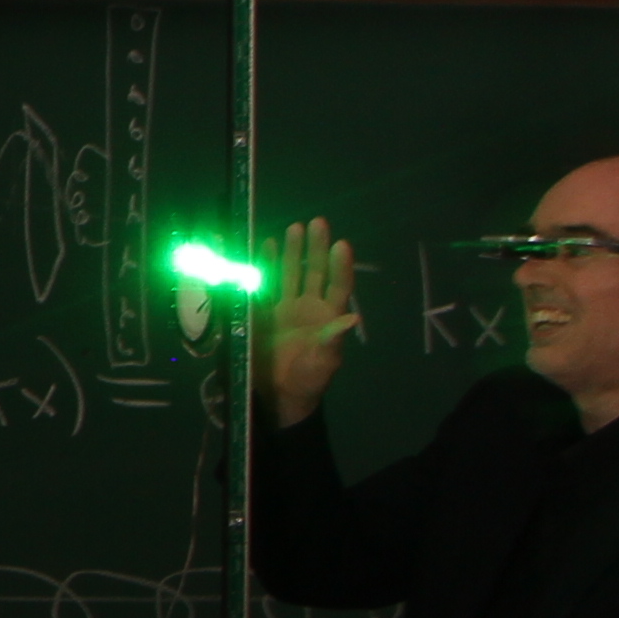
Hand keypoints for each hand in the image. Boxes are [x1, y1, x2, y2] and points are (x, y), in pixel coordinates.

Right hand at [262, 217, 360, 423]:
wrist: (280, 395)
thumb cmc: (309, 380)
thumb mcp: (324, 363)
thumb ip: (334, 340)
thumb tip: (353, 318)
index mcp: (328, 317)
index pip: (338, 286)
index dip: (340, 266)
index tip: (341, 244)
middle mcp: (310, 307)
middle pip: (314, 272)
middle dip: (316, 248)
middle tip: (318, 222)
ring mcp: (286, 308)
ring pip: (291, 274)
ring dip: (292, 251)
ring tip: (294, 227)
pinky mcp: (265, 314)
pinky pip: (265, 285)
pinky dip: (265, 266)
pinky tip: (265, 246)